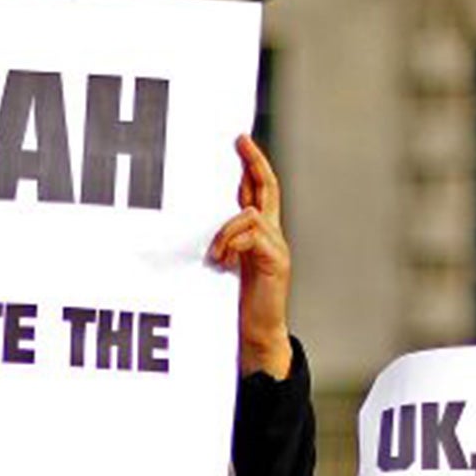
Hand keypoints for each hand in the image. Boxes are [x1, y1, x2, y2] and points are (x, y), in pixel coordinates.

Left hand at [209, 134, 292, 379]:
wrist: (258, 335)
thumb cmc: (238, 304)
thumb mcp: (225, 265)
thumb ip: (220, 242)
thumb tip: (197, 224)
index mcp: (260, 235)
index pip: (260, 191)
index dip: (252, 165)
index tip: (240, 142)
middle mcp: (273, 235)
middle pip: (267, 188)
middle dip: (254, 162)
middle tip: (240, 141)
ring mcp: (277, 247)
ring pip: (250, 214)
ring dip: (226, 230)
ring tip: (216, 255)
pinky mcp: (275, 261)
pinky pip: (251, 236)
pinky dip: (232, 244)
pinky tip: (222, 261)